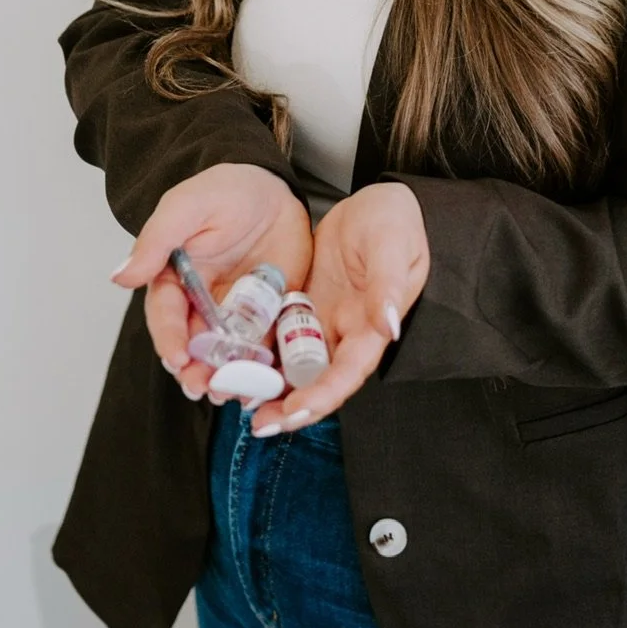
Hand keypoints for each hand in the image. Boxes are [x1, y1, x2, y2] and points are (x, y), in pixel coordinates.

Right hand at [113, 162, 311, 401]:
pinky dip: (267, 364)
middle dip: (196, 370)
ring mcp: (238, 311)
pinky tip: (270, 380)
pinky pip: (268, 342)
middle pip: (196, 344)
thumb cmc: (224, 191)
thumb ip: (157, 241)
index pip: (167, 315)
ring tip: (234, 393)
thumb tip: (120, 277)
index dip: (170, 338)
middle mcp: (203, 302)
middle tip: (203, 388)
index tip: (177, 358)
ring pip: (229, 352)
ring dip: (229, 375)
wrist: (272, 186)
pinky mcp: (270, 312)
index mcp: (176, 279)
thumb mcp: (187, 207)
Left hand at [249, 180, 428, 434]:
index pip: (348, 372)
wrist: (378, 203)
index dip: (322, 395)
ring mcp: (322, 320)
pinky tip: (232, 363)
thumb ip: (389, 285)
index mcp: (370, 326)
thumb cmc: (394, 222)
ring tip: (236, 400)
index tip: (294, 410)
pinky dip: (259, 353)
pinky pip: (279, 336)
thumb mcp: (392, 247)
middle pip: (318, 381)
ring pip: (294, 365)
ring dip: (269, 387)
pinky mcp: (303, 305)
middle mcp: (345, 332)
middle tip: (259, 424)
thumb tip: (387, 327)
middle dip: (291, 407)